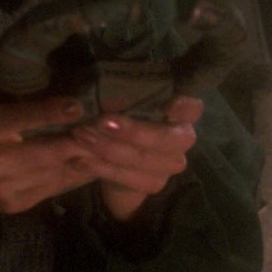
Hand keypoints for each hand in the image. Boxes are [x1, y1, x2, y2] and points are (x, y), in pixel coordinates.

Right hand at [0, 71, 96, 226]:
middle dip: (79, 140)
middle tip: (106, 127)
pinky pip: (53, 189)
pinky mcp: (16, 204)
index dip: (53, 112)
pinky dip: (75, 176)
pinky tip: (93, 164)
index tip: (80, 104)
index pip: (24, 118)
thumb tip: (34, 62)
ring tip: (107, 144)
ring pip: (54, 172)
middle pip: (46, 150)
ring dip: (82, 158)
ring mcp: (5, 186)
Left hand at [71, 95, 202, 220]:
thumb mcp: (116, 99)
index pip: (192, 107)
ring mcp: (170, 163)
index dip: (185, 106)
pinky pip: (129, 180)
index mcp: (179, 111)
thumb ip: (116, 93)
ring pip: (143, 159)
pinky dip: (101, 168)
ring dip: (108, 149)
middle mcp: (180, 137)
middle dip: (132, 131)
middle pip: (166, 138)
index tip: (170, 104)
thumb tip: (93, 87)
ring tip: (80, 137)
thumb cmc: (117, 114)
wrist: (110, 157)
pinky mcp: (154, 183)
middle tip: (101, 122)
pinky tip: (80, 160)